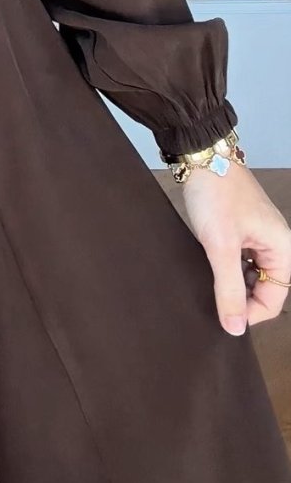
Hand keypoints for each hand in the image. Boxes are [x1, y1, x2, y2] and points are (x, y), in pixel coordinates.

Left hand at [181, 162, 290, 334]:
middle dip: (241, 297)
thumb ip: (229, 289)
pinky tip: (208, 265)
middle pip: (264, 289)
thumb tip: (235, 328)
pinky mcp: (240, 229)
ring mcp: (257, 235)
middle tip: (214, 296)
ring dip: (232, 282)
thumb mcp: (221, 246)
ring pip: (249, 275)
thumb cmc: (216, 192)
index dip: (250, 314)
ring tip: (210, 278)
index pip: (274, 300)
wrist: (199, 154)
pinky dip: (225, 267)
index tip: (224, 317)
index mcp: (281, 248)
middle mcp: (275, 243)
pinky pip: (238, 260)